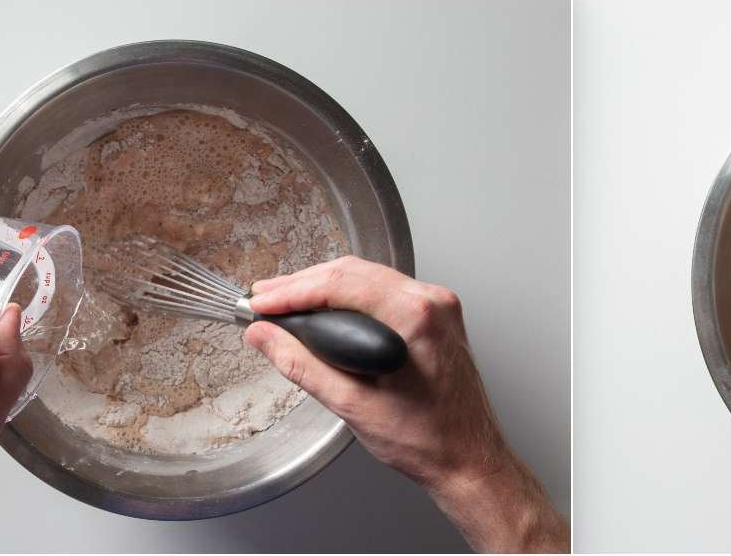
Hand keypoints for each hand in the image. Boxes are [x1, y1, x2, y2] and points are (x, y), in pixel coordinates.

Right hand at [244, 256, 566, 552]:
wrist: (469, 458)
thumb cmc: (427, 439)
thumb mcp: (352, 404)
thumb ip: (302, 365)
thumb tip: (265, 337)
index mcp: (416, 314)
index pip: (340, 283)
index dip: (292, 291)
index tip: (261, 303)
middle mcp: (432, 300)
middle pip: (354, 272)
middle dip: (303, 284)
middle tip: (264, 299)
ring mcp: (438, 305)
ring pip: (368, 277)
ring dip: (324, 288)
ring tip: (284, 304)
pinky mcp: (436, 315)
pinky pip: (384, 291)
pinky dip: (349, 297)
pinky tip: (323, 310)